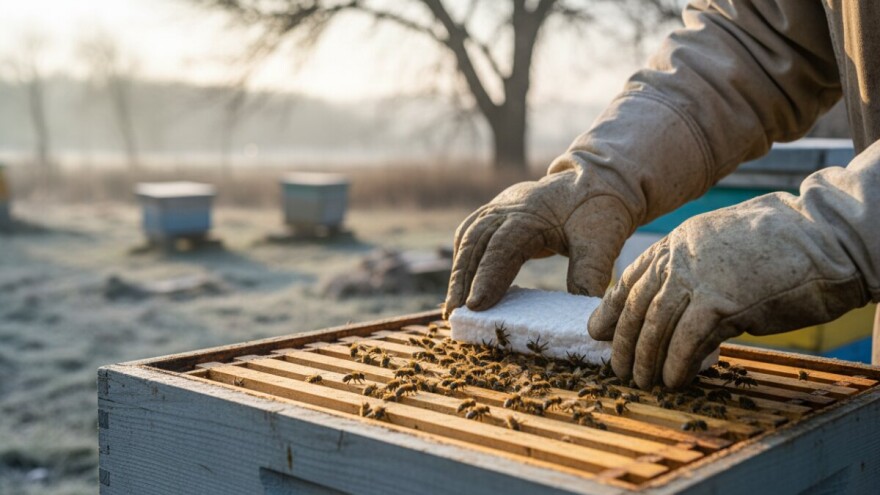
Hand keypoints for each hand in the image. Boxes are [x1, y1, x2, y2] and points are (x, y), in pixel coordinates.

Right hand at [444, 167, 634, 317]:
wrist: (596, 182)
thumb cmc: (598, 212)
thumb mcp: (603, 240)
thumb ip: (590, 271)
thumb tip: (582, 308)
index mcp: (532, 212)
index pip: (502, 245)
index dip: (487, 275)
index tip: (476, 305)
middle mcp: (508, 207)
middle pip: (475, 242)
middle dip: (462, 279)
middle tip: (454, 312)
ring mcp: (499, 208)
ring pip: (468, 238)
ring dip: (458, 271)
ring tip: (452, 305)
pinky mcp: (496, 215)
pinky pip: (470, 235)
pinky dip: (463, 259)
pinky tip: (461, 283)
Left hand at [588, 192, 868, 388]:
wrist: (825, 236)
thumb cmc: (784, 247)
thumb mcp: (726, 251)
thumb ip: (698, 274)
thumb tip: (684, 309)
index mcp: (680, 242)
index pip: (632, 278)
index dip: (612, 308)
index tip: (598, 331)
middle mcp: (681, 257)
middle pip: (637, 305)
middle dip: (623, 341)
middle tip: (618, 368)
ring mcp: (699, 276)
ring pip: (654, 324)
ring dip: (645, 358)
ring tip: (644, 381)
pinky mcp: (721, 300)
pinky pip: (686, 340)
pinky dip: (676, 363)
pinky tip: (674, 379)